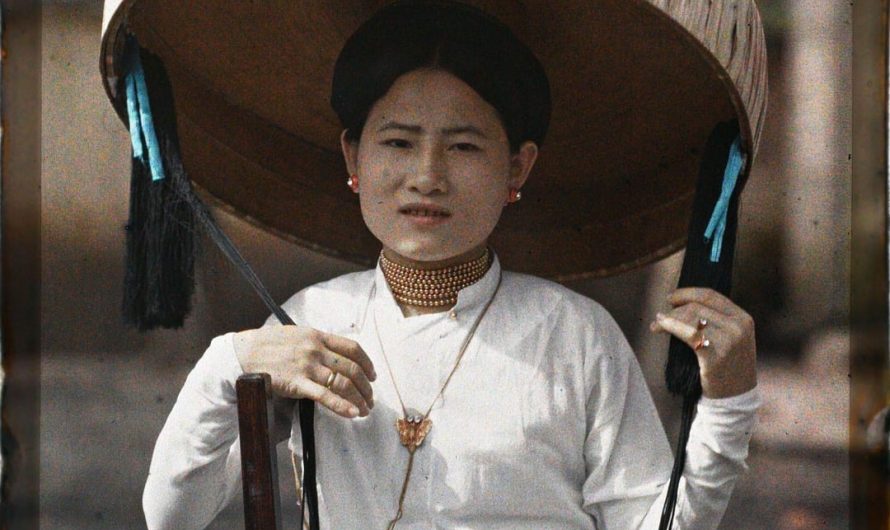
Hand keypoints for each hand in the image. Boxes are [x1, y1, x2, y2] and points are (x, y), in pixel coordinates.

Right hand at [233, 325, 375, 418]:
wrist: (244, 353)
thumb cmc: (269, 344)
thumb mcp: (297, 334)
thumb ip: (317, 342)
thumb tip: (335, 354)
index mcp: (318, 336)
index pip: (353, 348)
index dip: (367, 363)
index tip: (373, 375)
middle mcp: (316, 349)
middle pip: (352, 369)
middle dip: (366, 387)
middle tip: (371, 399)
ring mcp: (307, 366)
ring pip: (343, 384)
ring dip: (359, 399)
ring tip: (364, 410)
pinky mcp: (297, 383)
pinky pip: (325, 396)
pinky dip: (342, 406)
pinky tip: (352, 414)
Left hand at [649, 288, 756, 398]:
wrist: (735, 398)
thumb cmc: (727, 368)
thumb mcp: (732, 339)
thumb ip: (716, 320)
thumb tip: (683, 304)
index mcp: (743, 319)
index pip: (711, 295)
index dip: (687, 293)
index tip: (671, 297)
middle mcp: (738, 327)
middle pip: (697, 306)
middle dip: (675, 309)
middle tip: (660, 317)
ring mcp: (729, 341)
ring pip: (690, 317)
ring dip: (669, 318)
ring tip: (657, 324)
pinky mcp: (715, 356)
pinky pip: (687, 334)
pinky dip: (670, 326)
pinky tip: (660, 328)